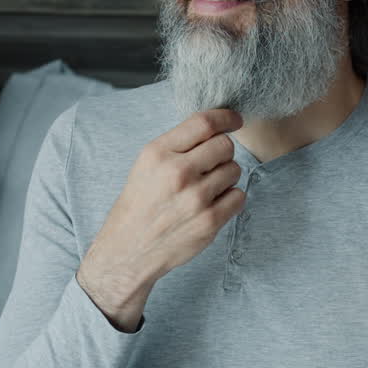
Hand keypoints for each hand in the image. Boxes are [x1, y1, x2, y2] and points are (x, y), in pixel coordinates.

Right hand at [78, 109, 245, 329]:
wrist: (128, 250)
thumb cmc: (139, 204)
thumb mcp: (146, 165)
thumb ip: (178, 144)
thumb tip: (217, 127)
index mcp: (158, 153)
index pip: (204, 122)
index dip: (226, 117)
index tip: (235, 120)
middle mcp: (177, 173)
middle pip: (225, 145)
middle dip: (223, 152)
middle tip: (210, 165)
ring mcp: (196, 199)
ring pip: (235, 170)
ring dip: (226, 177)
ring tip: (205, 189)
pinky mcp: (209, 222)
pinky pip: (239, 196)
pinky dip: (230, 199)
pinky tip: (211, 205)